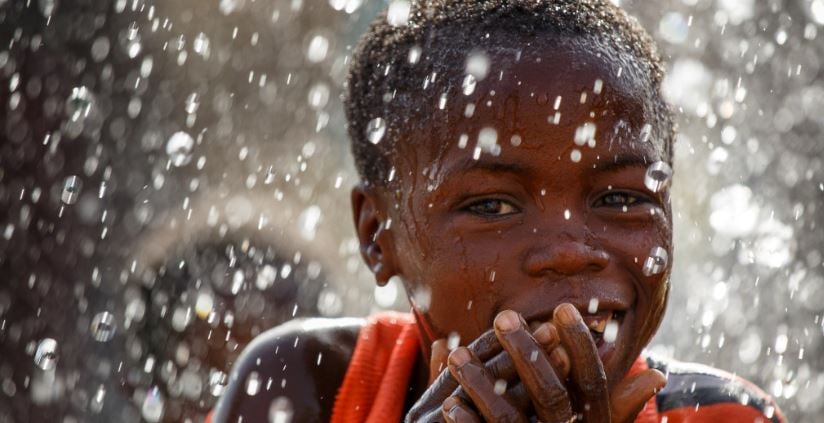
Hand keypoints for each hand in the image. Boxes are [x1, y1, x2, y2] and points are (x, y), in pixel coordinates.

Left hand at [438, 304, 666, 422]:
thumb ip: (619, 408)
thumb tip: (656, 376)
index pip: (592, 383)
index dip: (580, 346)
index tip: (563, 309)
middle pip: (549, 394)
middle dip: (526, 353)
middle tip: (504, 315)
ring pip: (508, 419)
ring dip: (481, 384)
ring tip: (457, 353)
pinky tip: (448, 401)